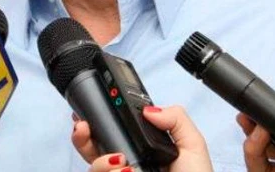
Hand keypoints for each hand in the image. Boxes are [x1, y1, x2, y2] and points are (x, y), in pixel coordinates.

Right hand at [71, 105, 212, 171]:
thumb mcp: (192, 146)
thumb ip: (176, 119)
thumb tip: (149, 109)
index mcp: (143, 150)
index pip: (114, 133)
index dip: (98, 122)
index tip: (91, 114)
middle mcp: (127, 166)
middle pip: (92, 149)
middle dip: (82, 136)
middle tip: (84, 127)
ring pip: (94, 168)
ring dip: (101, 161)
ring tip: (121, 161)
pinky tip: (125, 171)